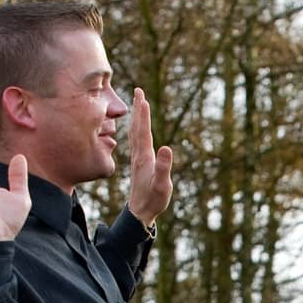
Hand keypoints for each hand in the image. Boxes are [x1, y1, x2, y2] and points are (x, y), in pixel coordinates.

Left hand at [126, 89, 173, 225]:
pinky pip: (135, 141)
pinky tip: (135, 128)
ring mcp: (137, 158)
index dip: (143, 114)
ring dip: (136, 117)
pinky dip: (135, 129)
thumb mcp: (162, 185)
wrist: (139, 212)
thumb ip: (163, 167)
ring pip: (134, 132)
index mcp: (144, 157)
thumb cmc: (153, 200)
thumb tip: (167, 148)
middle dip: (137, 109)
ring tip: (137, 104)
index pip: (143, 131)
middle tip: (138, 91)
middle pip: (136, 127)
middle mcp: (138, 155)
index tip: (142, 97)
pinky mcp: (138, 163)